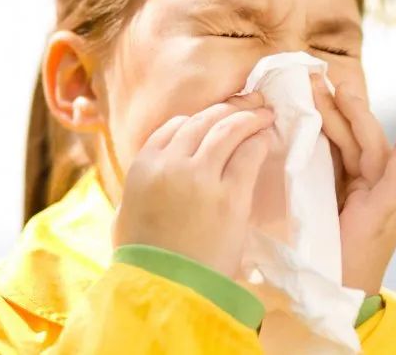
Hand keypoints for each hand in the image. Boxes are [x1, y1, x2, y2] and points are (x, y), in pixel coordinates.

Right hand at [113, 92, 274, 276]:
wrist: (165, 290)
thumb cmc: (145, 261)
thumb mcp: (128, 216)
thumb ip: (142, 188)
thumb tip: (156, 174)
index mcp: (143, 167)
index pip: (174, 126)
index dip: (199, 119)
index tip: (217, 118)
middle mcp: (170, 164)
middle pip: (204, 121)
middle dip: (229, 109)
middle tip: (250, 104)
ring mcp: (201, 177)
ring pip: (228, 130)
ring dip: (249, 117)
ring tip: (265, 114)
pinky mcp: (230, 196)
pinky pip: (248, 155)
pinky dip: (259, 140)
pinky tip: (267, 137)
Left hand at [309, 73, 395, 295]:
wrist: (336, 296)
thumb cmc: (320, 256)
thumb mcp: (312, 208)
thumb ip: (311, 179)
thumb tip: (287, 145)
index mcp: (357, 188)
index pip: (346, 145)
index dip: (332, 117)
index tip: (313, 90)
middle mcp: (374, 190)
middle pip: (359, 140)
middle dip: (341, 109)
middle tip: (318, 80)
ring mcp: (384, 201)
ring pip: (374, 150)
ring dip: (359, 119)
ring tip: (343, 91)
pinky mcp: (385, 214)